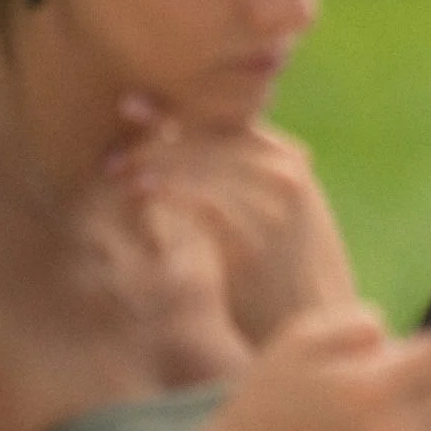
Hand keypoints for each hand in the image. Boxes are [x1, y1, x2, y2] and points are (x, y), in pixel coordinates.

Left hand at [103, 95, 358, 342]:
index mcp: (287, 157)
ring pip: (199, 162)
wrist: (318, 320)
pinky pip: (201, 198)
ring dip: (152, 162)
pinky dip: (166, 191)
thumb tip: (179, 150)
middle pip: (205, 135)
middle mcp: (285, 171)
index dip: (172, 111)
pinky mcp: (258, 233)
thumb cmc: (286, 268)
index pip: (221, 117)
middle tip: (112, 154)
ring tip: (115, 172)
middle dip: (153, 138)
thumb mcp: (277, 210)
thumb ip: (240, 177)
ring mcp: (273, 201)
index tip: (129, 109)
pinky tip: (139, 193)